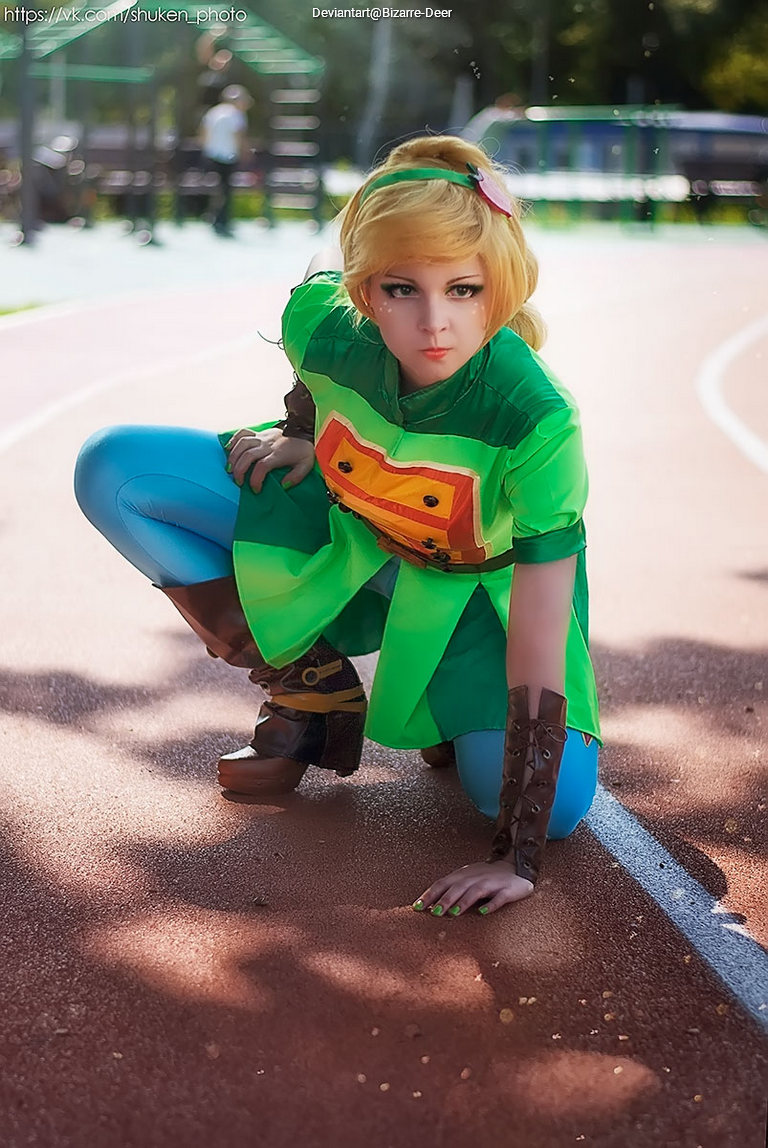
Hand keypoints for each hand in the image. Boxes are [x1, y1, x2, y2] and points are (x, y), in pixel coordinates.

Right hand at [225, 427, 314, 492]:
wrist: (304, 430)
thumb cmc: (303, 450)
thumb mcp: (306, 465)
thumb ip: (296, 477)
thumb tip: (284, 486)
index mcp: (279, 454)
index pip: (262, 466)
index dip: (256, 480)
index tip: (256, 490)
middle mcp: (268, 445)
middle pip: (248, 455)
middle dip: (239, 470)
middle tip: (238, 482)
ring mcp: (262, 437)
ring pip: (243, 443)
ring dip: (233, 456)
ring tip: (229, 468)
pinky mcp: (259, 433)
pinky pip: (243, 432)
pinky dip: (233, 439)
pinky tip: (228, 449)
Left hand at [412, 860, 533, 917]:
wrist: (516, 868)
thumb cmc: (485, 878)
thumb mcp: (466, 880)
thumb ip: (450, 890)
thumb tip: (429, 905)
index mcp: (462, 875)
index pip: (442, 883)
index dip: (429, 895)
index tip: (417, 908)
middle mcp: (475, 877)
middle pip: (457, 887)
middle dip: (445, 900)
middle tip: (434, 913)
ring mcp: (492, 883)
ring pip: (475, 891)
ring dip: (463, 902)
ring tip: (453, 913)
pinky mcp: (508, 890)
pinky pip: (499, 897)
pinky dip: (491, 904)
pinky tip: (483, 912)